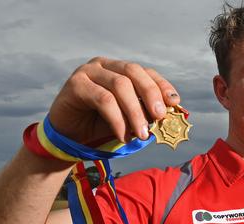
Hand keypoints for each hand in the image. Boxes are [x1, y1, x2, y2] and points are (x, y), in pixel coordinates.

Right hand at [48, 57, 180, 143]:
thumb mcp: (128, 119)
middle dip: (150, 94)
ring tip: (142, 134)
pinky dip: (117, 120)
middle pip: (133, 72)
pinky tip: (123, 135)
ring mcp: (89, 71)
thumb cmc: (100, 127)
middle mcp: (105, 65)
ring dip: (135, 112)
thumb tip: (167, 114)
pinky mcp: (76, 84)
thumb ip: (144, 113)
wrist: (69, 138)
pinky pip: (103, 99)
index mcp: (120, 70)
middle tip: (159, 117)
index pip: (145, 72)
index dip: (161, 85)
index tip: (174, 102)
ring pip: (120, 85)